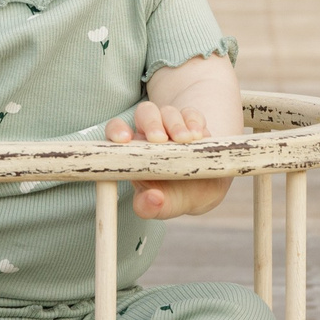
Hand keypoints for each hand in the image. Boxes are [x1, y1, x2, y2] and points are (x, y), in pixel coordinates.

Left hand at [107, 100, 230, 218]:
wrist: (202, 194)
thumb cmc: (171, 197)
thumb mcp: (160, 207)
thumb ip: (149, 207)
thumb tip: (152, 198)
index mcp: (134, 150)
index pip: (117, 129)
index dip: (117, 130)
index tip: (123, 139)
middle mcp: (151, 135)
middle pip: (145, 112)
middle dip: (151, 122)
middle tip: (159, 139)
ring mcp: (173, 127)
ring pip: (168, 112)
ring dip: (175, 123)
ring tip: (184, 140)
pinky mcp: (194, 126)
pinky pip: (192, 114)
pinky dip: (193, 121)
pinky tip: (197, 135)